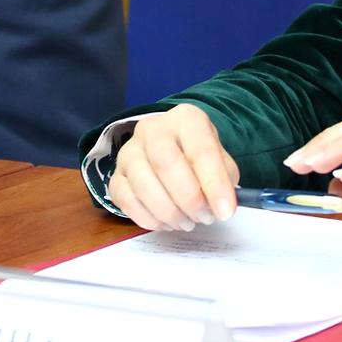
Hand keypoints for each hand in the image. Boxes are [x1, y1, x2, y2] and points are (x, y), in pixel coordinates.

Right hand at [109, 104, 241, 231]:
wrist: (172, 149)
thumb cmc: (198, 157)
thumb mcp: (221, 161)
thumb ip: (223, 181)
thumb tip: (222, 207)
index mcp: (186, 118)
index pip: (200, 150)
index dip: (214, 184)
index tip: (225, 211)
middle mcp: (153, 128)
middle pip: (165, 163)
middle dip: (188, 198)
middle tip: (204, 217)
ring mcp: (129, 151)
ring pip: (143, 184)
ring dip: (169, 212)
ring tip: (187, 222)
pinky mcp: (116, 175)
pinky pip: (126, 201)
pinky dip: (149, 219)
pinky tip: (166, 223)